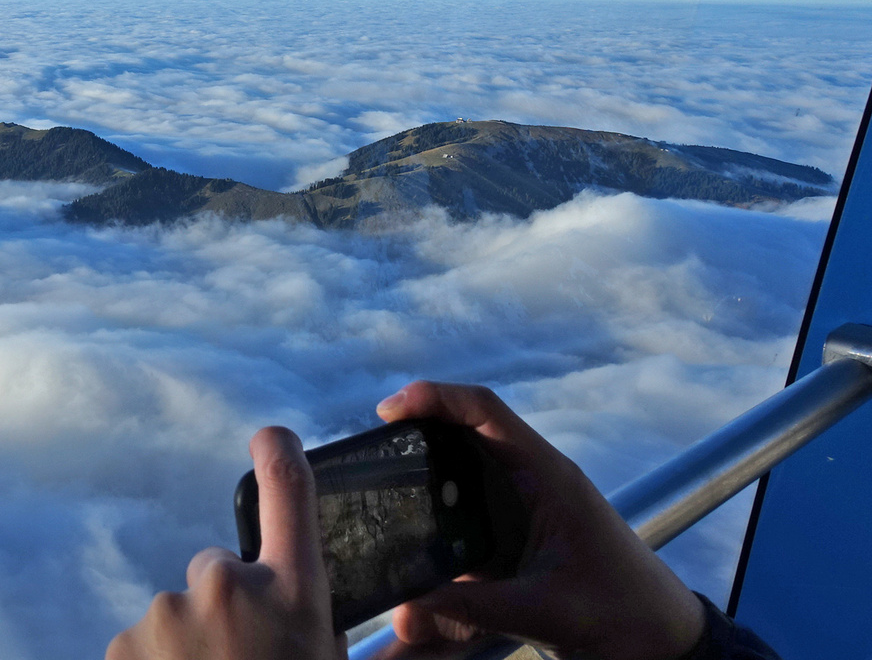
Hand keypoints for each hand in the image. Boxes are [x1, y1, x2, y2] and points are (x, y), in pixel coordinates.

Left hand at [106, 427, 344, 659]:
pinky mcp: (124, 642)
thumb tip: (331, 613)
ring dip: (189, 642)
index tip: (270, 437)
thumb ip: (324, 625)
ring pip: (179, 612)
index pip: (287, 488)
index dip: (278, 452)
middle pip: (215, 568)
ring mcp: (168, 613)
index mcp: (290, 592)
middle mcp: (226, 587)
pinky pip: (143, 642)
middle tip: (239, 655)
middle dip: (224, 605)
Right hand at [379, 381, 705, 659]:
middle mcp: (532, 479)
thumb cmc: (622, 615)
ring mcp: (524, 506)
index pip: (486, 410)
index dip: (436, 398)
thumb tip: (402, 610)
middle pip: (465, 433)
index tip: (390, 411)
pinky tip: (411, 536)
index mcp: (548, 476)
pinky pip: (467, 511)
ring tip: (381, 489)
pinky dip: (437, 516)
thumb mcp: (543, 611)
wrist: (663, 643)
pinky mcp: (517, 535)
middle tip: (372, 452)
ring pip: (463, 472)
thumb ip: (471, 608)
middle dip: (418, 434)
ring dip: (425, 476)